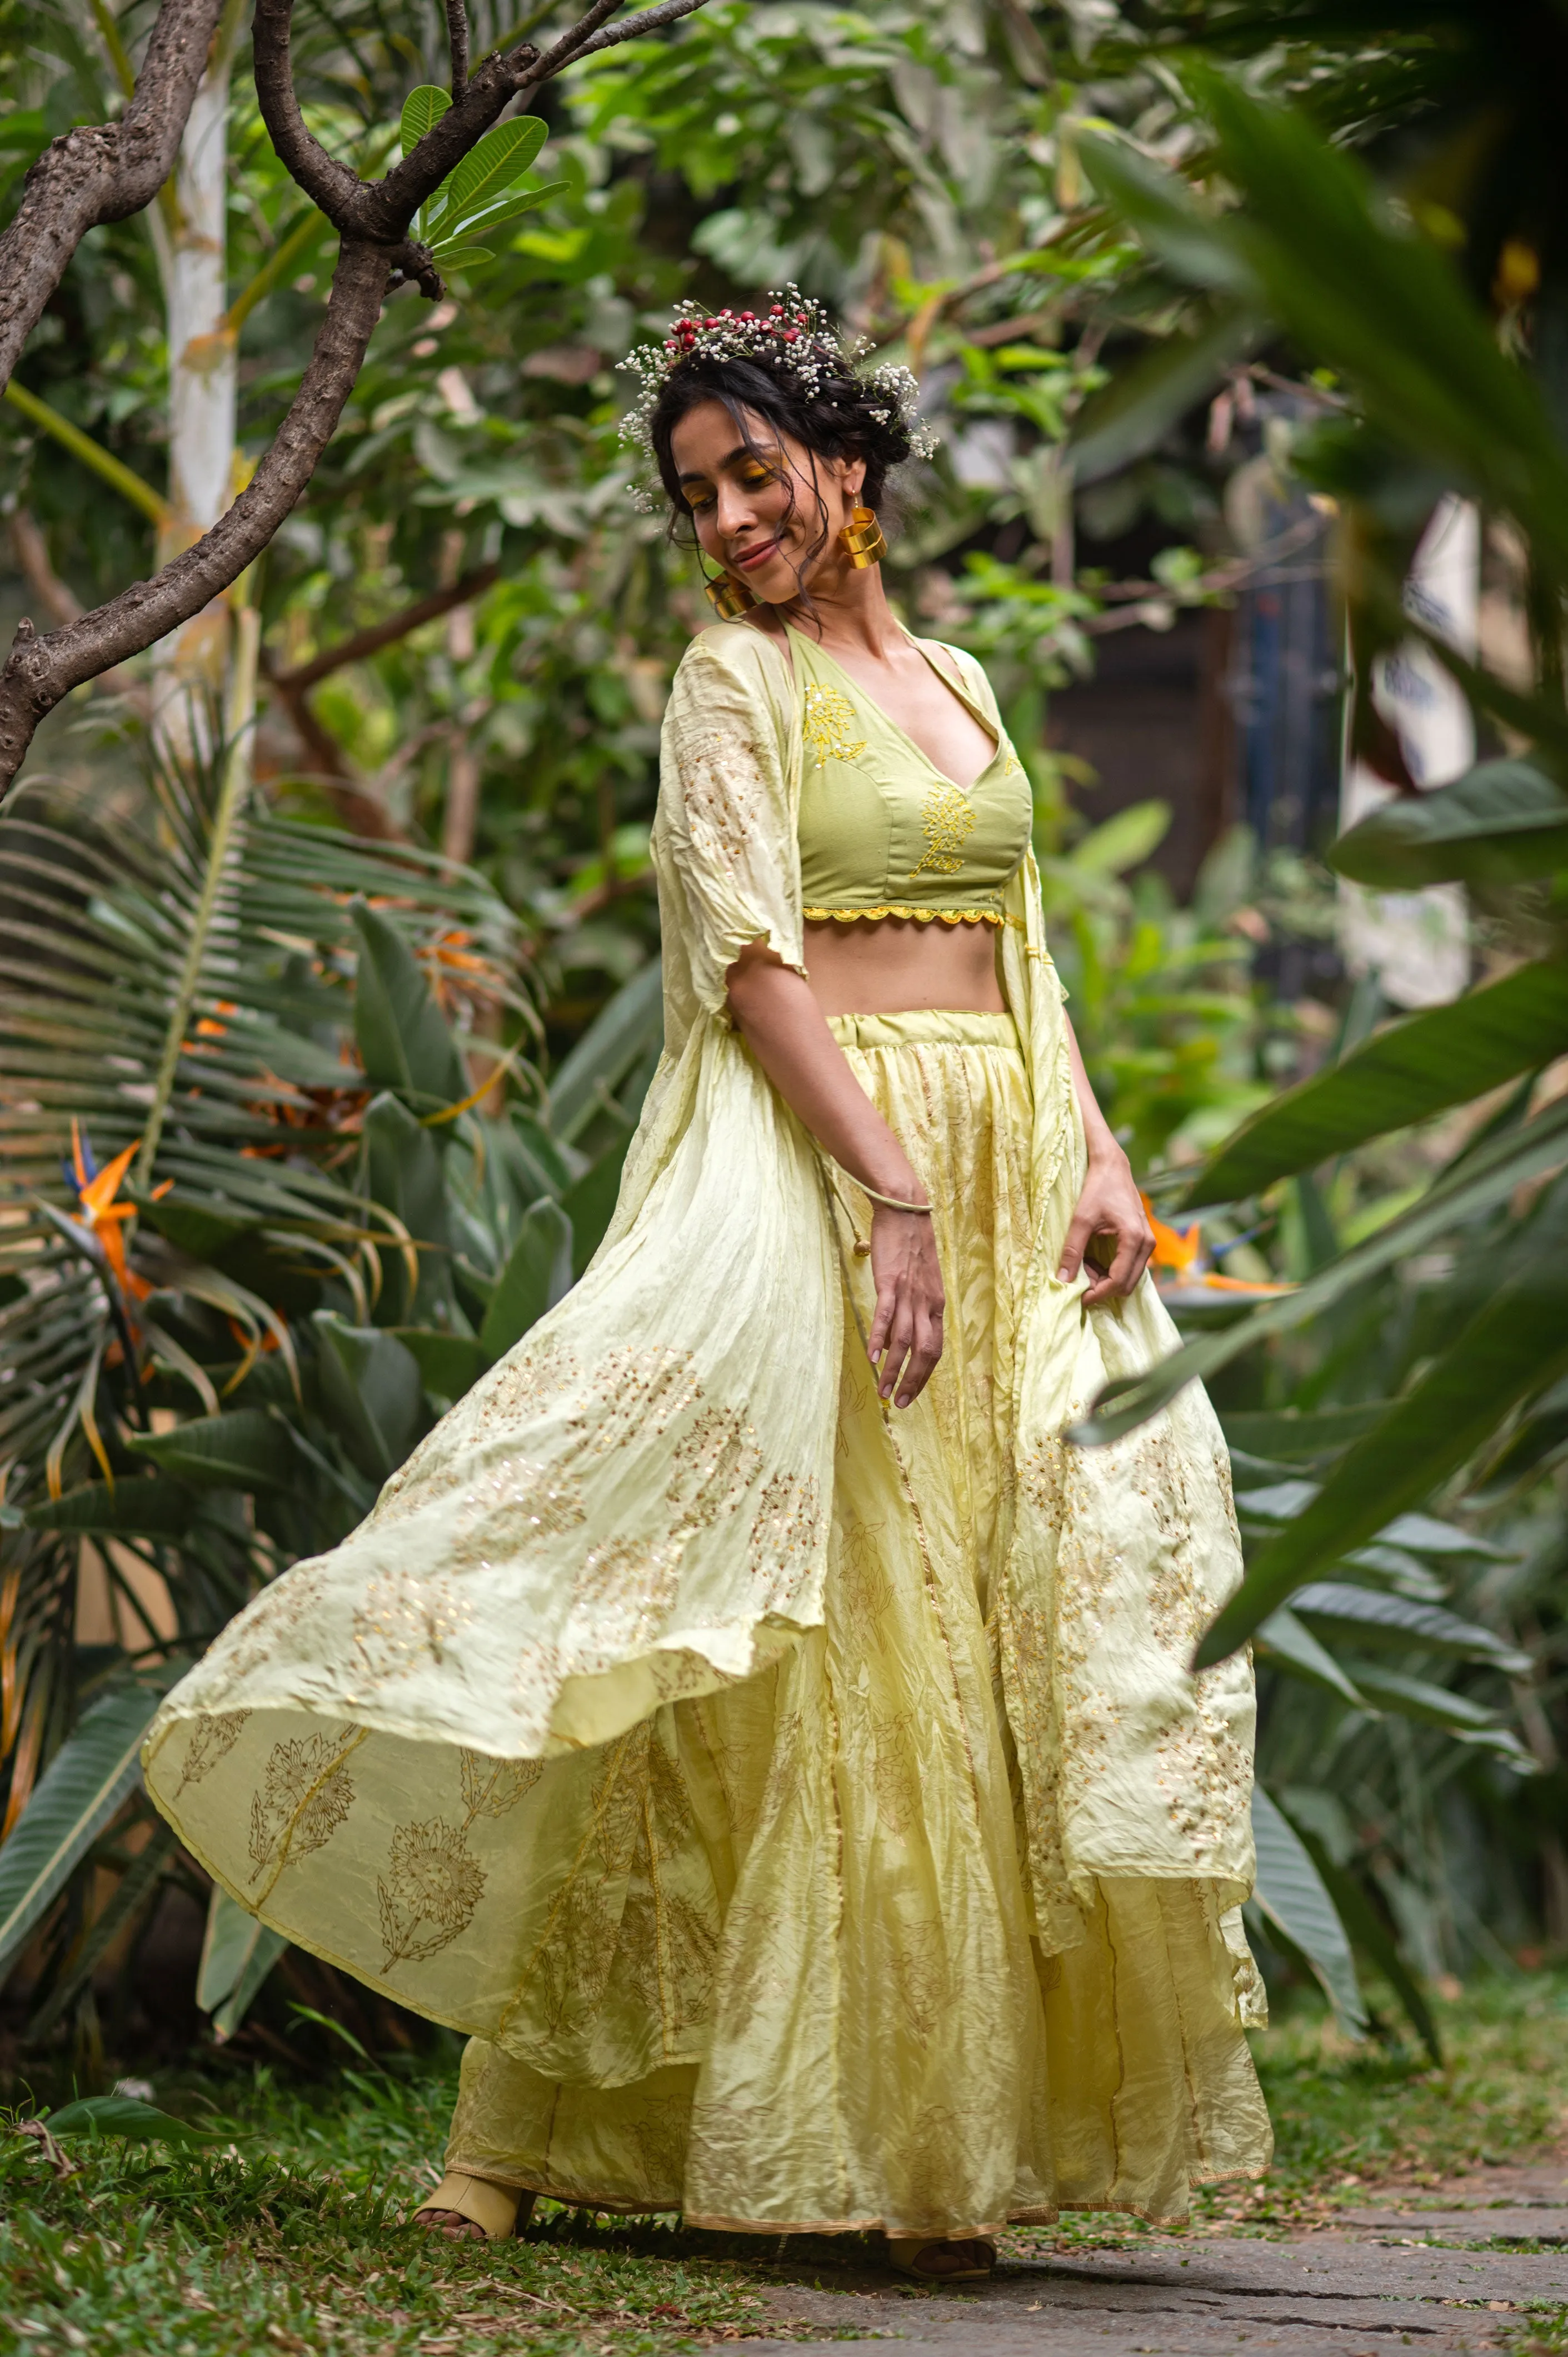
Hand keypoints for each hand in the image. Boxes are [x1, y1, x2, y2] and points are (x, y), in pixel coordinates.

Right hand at [866, 1204, 944, 1408]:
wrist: (906, 1210)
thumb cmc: (912, 1244)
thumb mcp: (922, 1280)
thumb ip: (916, 1306)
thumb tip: (904, 1330)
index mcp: (936, 1305)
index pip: (935, 1350)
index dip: (924, 1375)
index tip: (912, 1394)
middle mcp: (927, 1303)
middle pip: (925, 1352)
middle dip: (913, 1382)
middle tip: (899, 1404)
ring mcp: (909, 1294)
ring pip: (905, 1341)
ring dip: (894, 1369)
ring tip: (884, 1391)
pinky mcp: (890, 1282)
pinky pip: (887, 1316)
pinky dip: (881, 1339)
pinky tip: (874, 1357)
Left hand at [1057, 1148, 1153, 1308]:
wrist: (1112, 1167)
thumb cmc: (1097, 1188)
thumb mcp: (1080, 1218)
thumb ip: (1072, 1250)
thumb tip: (1063, 1280)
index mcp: (1135, 1239)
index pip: (1118, 1280)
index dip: (1098, 1293)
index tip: (1078, 1297)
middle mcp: (1147, 1244)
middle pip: (1127, 1285)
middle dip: (1102, 1288)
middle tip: (1079, 1280)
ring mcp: (1148, 1243)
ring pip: (1129, 1278)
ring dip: (1106, 1280)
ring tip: (1083, 1267)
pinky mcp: (1144, 1241)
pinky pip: (1130, 1267)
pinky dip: (1112, 1270)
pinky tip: (1093, 1260)